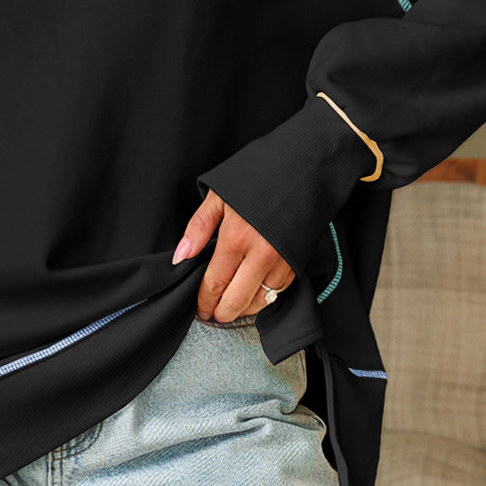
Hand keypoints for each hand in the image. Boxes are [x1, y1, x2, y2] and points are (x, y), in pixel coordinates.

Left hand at [173, 188, 294, 321]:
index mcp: (237, 237)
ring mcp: (282, 261)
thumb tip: (182, 256)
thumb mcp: (220, 195)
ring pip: (260, 301)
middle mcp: (261, 254)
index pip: (215, 283)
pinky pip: (279, 292)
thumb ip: (199, 227)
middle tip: (212, 316)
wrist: (304, 169)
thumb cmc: (259, 177)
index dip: (205, 301)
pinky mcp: (298, 262)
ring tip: (231, 309)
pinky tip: (254, 296)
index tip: (200, 310)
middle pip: (237, 300)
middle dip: (222, 313)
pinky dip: (265, 299)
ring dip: (244, 309)